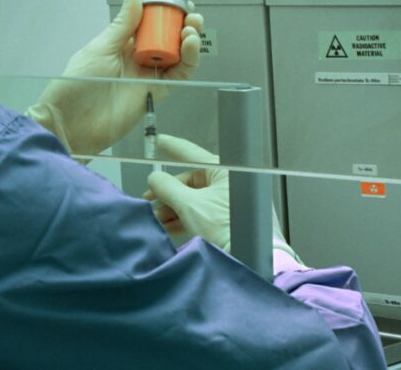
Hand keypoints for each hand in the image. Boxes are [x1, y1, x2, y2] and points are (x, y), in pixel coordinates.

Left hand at [25, 0, 202, 154]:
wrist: (71, 125)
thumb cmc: (76, 86)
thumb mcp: (99, 50)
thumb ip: (121, 26)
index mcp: (121, 44)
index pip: (149, 23)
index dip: (165, 12)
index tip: (176, 1)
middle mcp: (137, 58)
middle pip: (168, 38)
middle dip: (181, 25)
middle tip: (190, 16)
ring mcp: (147, 75)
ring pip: (177, 55)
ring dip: (188, 40)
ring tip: (191, 29)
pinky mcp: (155, 93)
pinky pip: (177, 75)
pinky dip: (188, 61)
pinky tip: (189, 46)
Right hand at [144, 135, 302, 270]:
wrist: (252, 260)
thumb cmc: (229, 230)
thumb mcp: (190, 206)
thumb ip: (166, 188)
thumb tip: (154, 179)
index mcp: (225, 171)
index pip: (191, 153)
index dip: (171, 147)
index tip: (158, 140)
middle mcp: (230, 182)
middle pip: (190, 181)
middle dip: (167, 192)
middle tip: (149, 199)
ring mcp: (230, 201)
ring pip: (194, 198)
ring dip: (173, 208)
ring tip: (157, 219)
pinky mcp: (229, 219)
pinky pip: (201, 212)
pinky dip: (184, 218)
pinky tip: (169, 226)